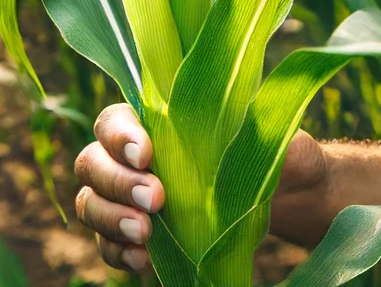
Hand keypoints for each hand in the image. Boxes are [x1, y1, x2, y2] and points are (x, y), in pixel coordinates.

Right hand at [74, 104, 331, 270]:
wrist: (289, 200)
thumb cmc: (280, 157)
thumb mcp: (283, 142)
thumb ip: (272, 138)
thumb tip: (269, 138)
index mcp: (158, 121)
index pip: (114, 119)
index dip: (120, 135)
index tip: (146, 154)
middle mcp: (132, 158)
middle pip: (92, 162)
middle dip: (118, 182)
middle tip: (156, 199)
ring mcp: (129, 199)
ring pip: (91, 203)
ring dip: (111, 219)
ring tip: (145, 235)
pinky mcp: (137, 237)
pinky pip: (108, 245)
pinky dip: (119, 252)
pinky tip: (144, 260)